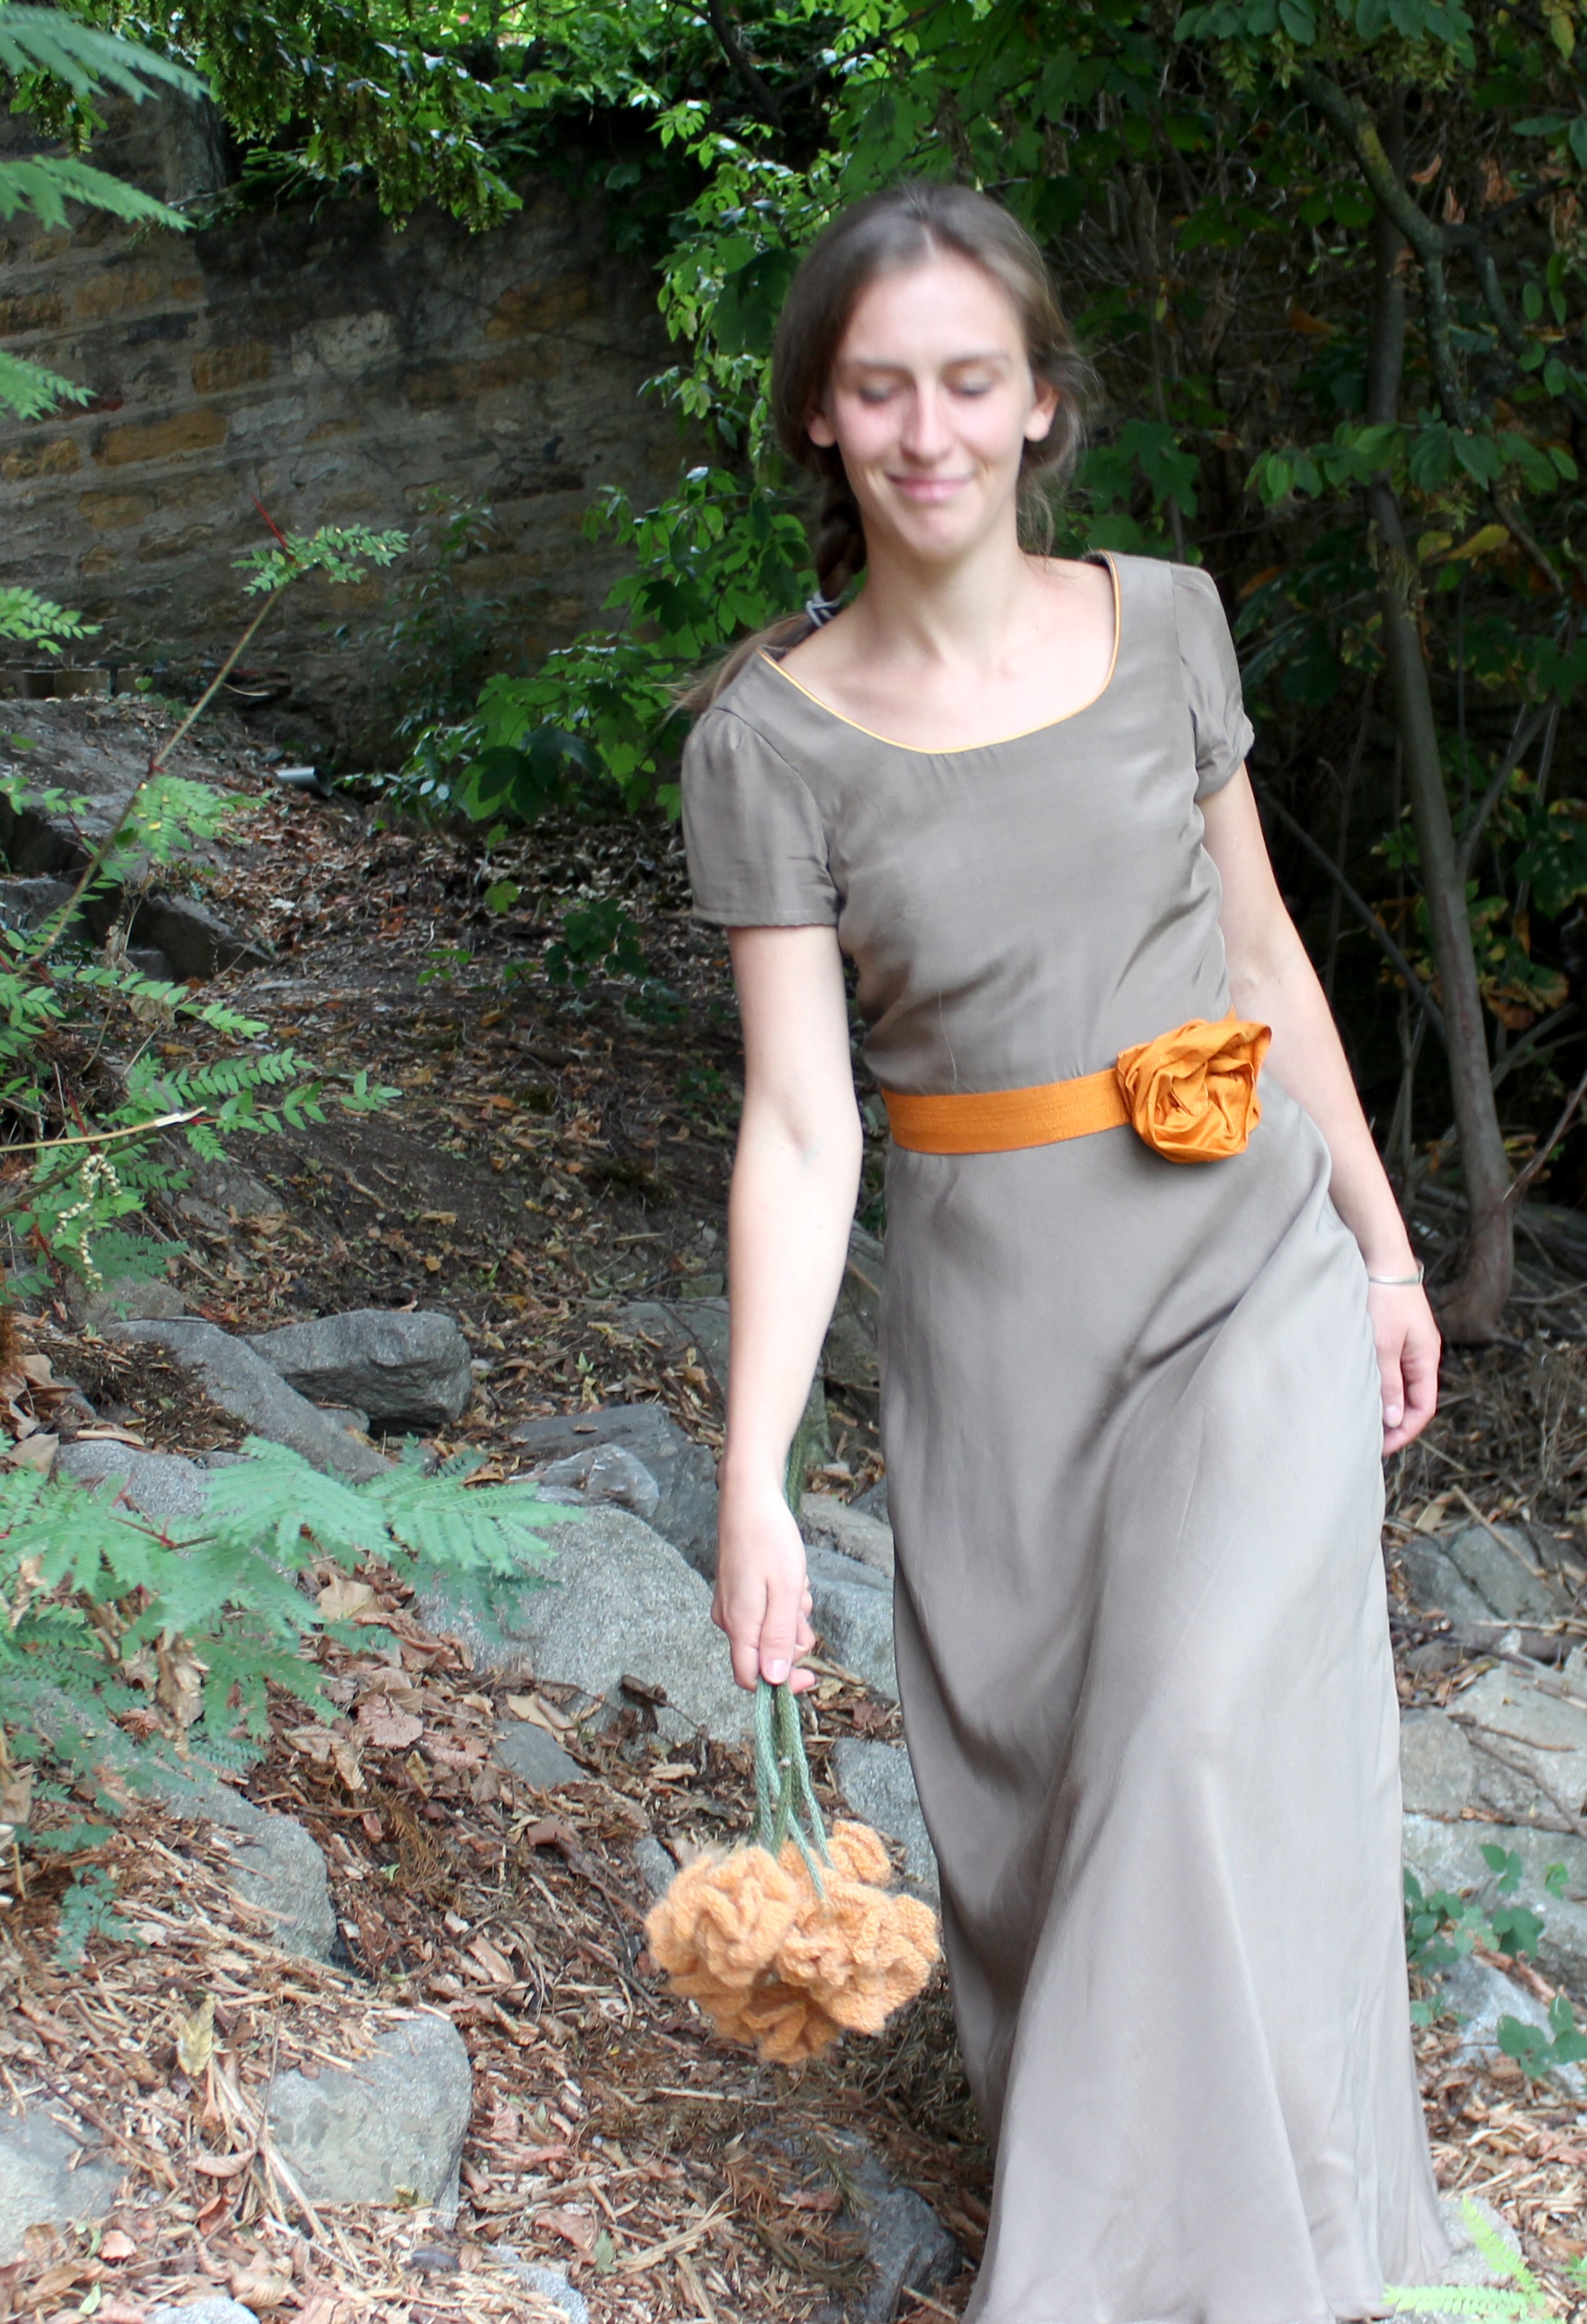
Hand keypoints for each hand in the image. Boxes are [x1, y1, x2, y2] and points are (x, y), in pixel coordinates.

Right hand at [712, 1476, 816, 1692]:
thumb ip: (779, 1637)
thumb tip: (773, 1680)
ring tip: (797, 1585)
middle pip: (765, 1656)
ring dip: (791, 1616)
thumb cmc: (769, 1538)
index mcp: (739, 1624)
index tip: (810, 1675)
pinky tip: (788, 1577)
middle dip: (793, 1640)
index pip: (751, 1679)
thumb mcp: (786, 1590)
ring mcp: (730, 1604)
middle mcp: (729, 1619)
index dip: (781, 1685)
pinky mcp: (736, 1591)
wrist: (750, 1496)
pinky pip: (764, 1611)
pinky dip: (782, 1601)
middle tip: (804, 1608)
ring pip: (768, 1631)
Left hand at [1368, 1280, 1439, 1453]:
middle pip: (1412, 1398)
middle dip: (1393, 1422)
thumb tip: (1394, 1421)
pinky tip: (1357, 1387)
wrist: (1378, 1254)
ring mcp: (1405, 1341)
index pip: (1423, 1408)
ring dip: (1382, 1402)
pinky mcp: (1390, 1331)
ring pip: (1398, 1383)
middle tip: (1366, 1439)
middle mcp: (1420, 1353)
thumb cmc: (1384, 1297)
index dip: (1404, 1431)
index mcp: (1426, 1359)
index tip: (1380, 1448)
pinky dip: (1376, 1382)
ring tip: (1359, 1418)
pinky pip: (1387, 1367)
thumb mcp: (1383, 1345)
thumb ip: (1388, 1384)